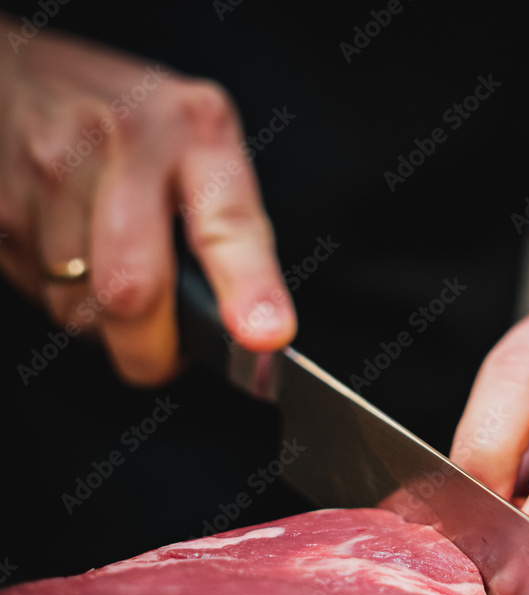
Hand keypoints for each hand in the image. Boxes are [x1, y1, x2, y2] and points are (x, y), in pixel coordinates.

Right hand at [0, 20, 294, 384]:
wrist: (19, 72)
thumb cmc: (133, 124)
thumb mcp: (204, 149)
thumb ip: (232, 234)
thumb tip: (255, 333)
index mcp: (193, 131)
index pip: (226, 222)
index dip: (248, 286)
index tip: (265, 333)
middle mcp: (119, 145)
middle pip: (133, 289)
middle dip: (154, 349)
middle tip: (168, 351)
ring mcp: (47, 172)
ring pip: (81, 309)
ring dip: (105, 323)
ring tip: (114, 271)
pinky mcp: (0, 210)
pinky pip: (41, 295)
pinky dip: (66, 298)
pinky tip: (73, 255)